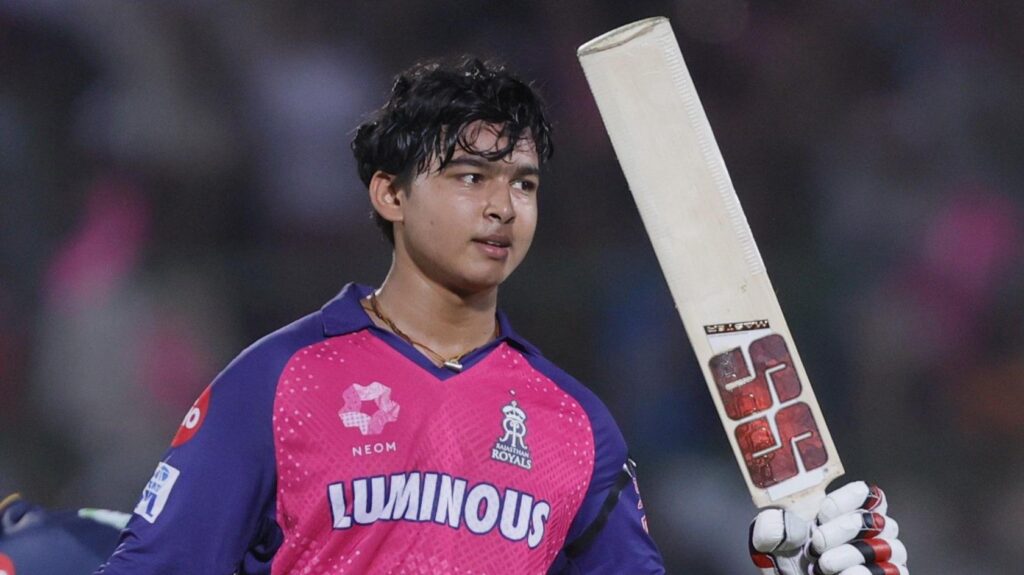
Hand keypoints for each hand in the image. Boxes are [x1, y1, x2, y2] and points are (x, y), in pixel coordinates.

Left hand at [749, 481, 908, 574]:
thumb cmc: (787, 568)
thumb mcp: (768, 546)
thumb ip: (769, 528)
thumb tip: (785, 521)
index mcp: (841, 517)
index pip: (866, 493)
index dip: (849, 497)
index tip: (824, 511)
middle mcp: (867, 536)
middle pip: (877, 518)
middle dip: (845, 527)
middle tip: (817, 543)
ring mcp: (882, 560)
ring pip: (887, 546)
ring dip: (852, 553)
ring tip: (824, 564)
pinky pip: (893, 572)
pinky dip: (861, 572)